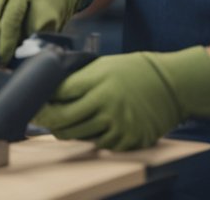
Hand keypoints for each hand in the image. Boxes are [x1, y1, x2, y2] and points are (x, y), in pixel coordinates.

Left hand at [34, 47, 209, 150]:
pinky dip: (92, 139)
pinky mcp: (126, 139)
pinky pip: (98, 145)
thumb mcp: (106, 65)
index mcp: (97, 79)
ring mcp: (116, 123)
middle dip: (46, 120)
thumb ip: (81, 77)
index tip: (36, 101)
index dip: (43, 98)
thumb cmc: (137, 72)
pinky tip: (92, 129)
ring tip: (62, 126)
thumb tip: (52, 88)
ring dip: (66, 132)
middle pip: (62, 118)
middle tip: (40, 119)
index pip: (59, 92)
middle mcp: (105, 102)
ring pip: (77, 135)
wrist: (173, 85)